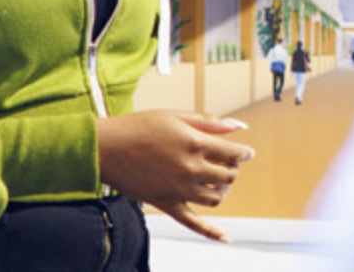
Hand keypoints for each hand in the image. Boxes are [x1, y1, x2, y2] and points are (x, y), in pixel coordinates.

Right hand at [96, 110, 254, 242]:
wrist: (106, 148)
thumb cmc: (138, 127)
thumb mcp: (175, 115)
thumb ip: (209, 122)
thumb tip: (240, 127)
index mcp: (195, 143)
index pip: (234, 153)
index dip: (244, 153)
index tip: (246, 152)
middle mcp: (190, 169)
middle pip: (228, 176)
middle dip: (233, 169)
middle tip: (229, 163)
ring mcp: (179, 189)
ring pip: (216, 198)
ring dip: (223, 190)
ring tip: (218, 182)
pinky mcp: (167, 204)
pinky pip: (193, 224)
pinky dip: (211, 232)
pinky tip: (225, 237)